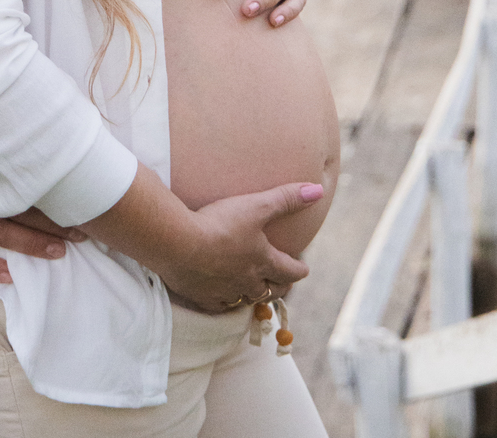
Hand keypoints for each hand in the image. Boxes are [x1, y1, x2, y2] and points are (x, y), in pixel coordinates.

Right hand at [159, 181, 320, 312]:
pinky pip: (220, 305)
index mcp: (263, 261)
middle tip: (284, 284)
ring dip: (254, 295)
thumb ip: (286, 198)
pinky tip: (223, 297)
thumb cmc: (220, 224)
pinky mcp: (203, 297)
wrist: (179, 243)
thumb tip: (317, 190)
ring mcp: (225, 292)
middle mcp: (248, 281)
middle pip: (270, 291)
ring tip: (254, 290)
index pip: (289, 271)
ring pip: (246, 299)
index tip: (304, 269)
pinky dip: (225, 301)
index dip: (299, 269)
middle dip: (280, 288)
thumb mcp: (257, 206)